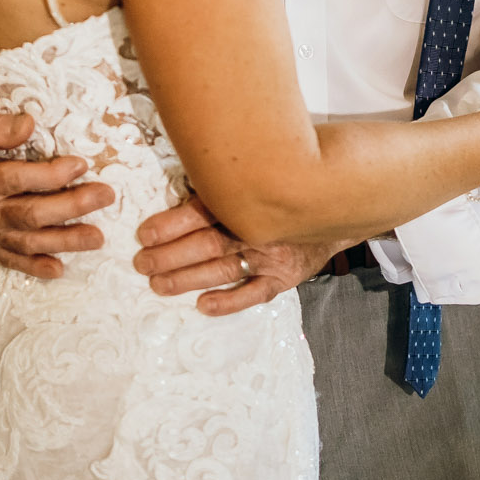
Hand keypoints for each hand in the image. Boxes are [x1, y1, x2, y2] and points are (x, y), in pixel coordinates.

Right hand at [0, 75, 113, 278]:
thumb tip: (31, 125)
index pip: (20, 180)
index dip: (54, 173)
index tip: (82, 163)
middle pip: (32, 215)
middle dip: (73, 207)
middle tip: (106, 195)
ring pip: (28, 243)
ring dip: (65, 241)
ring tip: (97, 238)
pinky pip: (9, 260)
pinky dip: (34, 268)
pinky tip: (59, 271)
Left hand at [134, 196, 341, 316]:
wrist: (337, 204)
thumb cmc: (284, 187)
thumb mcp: (257, 174)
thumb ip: (224, 181)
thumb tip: (180, 179)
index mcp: (248, 198)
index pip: (205, 211)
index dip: (172, 224)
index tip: (145, 234)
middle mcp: (259, 228)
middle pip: (208, 244)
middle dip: (170, 256)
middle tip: (143, 264)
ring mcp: (273, 255)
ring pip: (223, 269)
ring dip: (188, 279)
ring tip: (158, 285)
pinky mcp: (284, 276)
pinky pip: (255, 293)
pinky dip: (229, 301)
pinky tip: (204, 305)